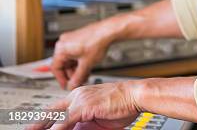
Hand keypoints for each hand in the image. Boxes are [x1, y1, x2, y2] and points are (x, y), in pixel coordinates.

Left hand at [26, 81, 140, 129]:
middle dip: (37, 124)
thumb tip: (73, 129)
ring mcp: (79, 99)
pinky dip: (57, 129)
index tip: (36, 128)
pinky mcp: (84, 106)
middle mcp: (76, 95)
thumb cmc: (123, 105)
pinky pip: (65, 120)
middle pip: (50, 111)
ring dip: (44, 127)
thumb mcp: (99, 118)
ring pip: (55, 116)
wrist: (136, 95)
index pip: (56, 109)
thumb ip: (84, 124)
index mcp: (80, 96)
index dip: (44, 120)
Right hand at [51, 21, 118, 89]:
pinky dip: (80, 62)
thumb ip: (78, 77)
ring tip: (85, 77)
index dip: (62, 79)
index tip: (67, 86)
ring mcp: (71, 40)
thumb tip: (72, 86)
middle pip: (63, 64)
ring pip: (70, 60)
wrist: (108, 31)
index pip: (56, 68)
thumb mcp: (86, 64)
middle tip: (78, 82)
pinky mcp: (79, 39)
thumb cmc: (97, 42)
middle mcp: (64, 43)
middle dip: (72, 75)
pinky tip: (87, 68)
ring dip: (77, 69)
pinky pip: (75, 54)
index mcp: (61, 48)